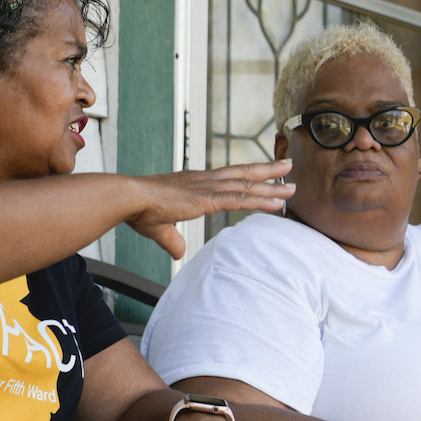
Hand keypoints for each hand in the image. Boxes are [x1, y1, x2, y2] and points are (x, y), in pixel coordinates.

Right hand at [127, 159, 293, 258]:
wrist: (129, 198)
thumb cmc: (138, 210)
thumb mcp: (160, 227)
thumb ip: (172, 240)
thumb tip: (179, 253)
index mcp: (195, 183)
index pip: (227, 177)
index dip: (246, 175)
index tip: (262, 173)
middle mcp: (205, 180)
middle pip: (243, 172)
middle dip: (267, 170)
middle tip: (288, 166)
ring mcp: (208, 187)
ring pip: (247, 184)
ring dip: (272, 185)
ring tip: (292, 185)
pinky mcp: (208, 198)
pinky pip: (240, 198)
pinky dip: (260, 199)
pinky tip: (276, 202)